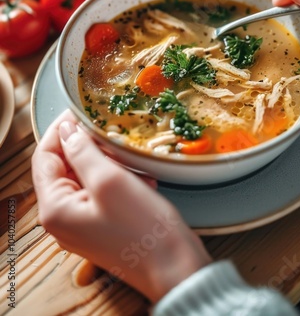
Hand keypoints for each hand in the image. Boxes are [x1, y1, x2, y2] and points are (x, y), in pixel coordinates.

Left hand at [31, 109, 210, 302]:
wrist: (176, 267)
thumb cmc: (143, 228)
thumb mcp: (110, 180)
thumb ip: (82, 151)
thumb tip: (67, 129)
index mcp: (55, 209)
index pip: (45, 157)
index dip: (61, 130)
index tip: (79, 111)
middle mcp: (63, 218)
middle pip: (65, 166)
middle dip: (90, 148)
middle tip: (113, 135)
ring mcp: (83, 223)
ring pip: (87, 176)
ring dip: (110, 163)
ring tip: (133, 163)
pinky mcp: (102, 224)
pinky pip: (102, 190)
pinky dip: (120, 179)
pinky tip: (141, 181)